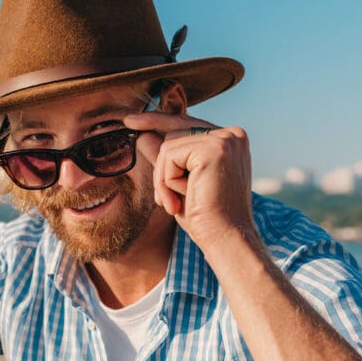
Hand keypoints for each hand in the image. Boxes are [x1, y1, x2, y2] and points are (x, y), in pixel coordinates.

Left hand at [124, 111, 255, 249]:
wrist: (225, 240)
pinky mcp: (214, 149)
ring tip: (177, 202)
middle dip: (161, 168)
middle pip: (174, 131)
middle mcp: (231, 135)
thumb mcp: (179, 182)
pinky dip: (168, 180)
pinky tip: (183, 198)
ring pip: (168, 144)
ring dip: (164, 178)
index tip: (129, 121)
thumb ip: (164, 157)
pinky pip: (170, 154)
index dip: (156, 121)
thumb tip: (141, 134)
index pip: (186, 123)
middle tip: (168, 201)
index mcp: (229, 141)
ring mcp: (225, 140)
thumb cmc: (205, 218)